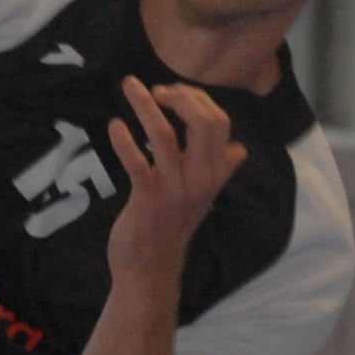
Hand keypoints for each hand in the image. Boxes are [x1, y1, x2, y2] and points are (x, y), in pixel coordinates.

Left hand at [105, 77, 246, 284]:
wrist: (151, 269)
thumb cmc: (172, 226)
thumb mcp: (203, 196)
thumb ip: (220, 171)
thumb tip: (239, 149)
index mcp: (214, 173)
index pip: (220, 123)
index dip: (197, 100)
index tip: (172, 93)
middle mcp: (200, 178)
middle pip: (205, 122)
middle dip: (180, 96)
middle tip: (156, 90)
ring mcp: (175, 188)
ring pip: (166, 135)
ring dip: (146, 106)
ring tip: (130, 86)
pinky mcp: (148, 199)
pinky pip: (137, 162)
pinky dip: (124, 140)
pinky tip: (115, 126)